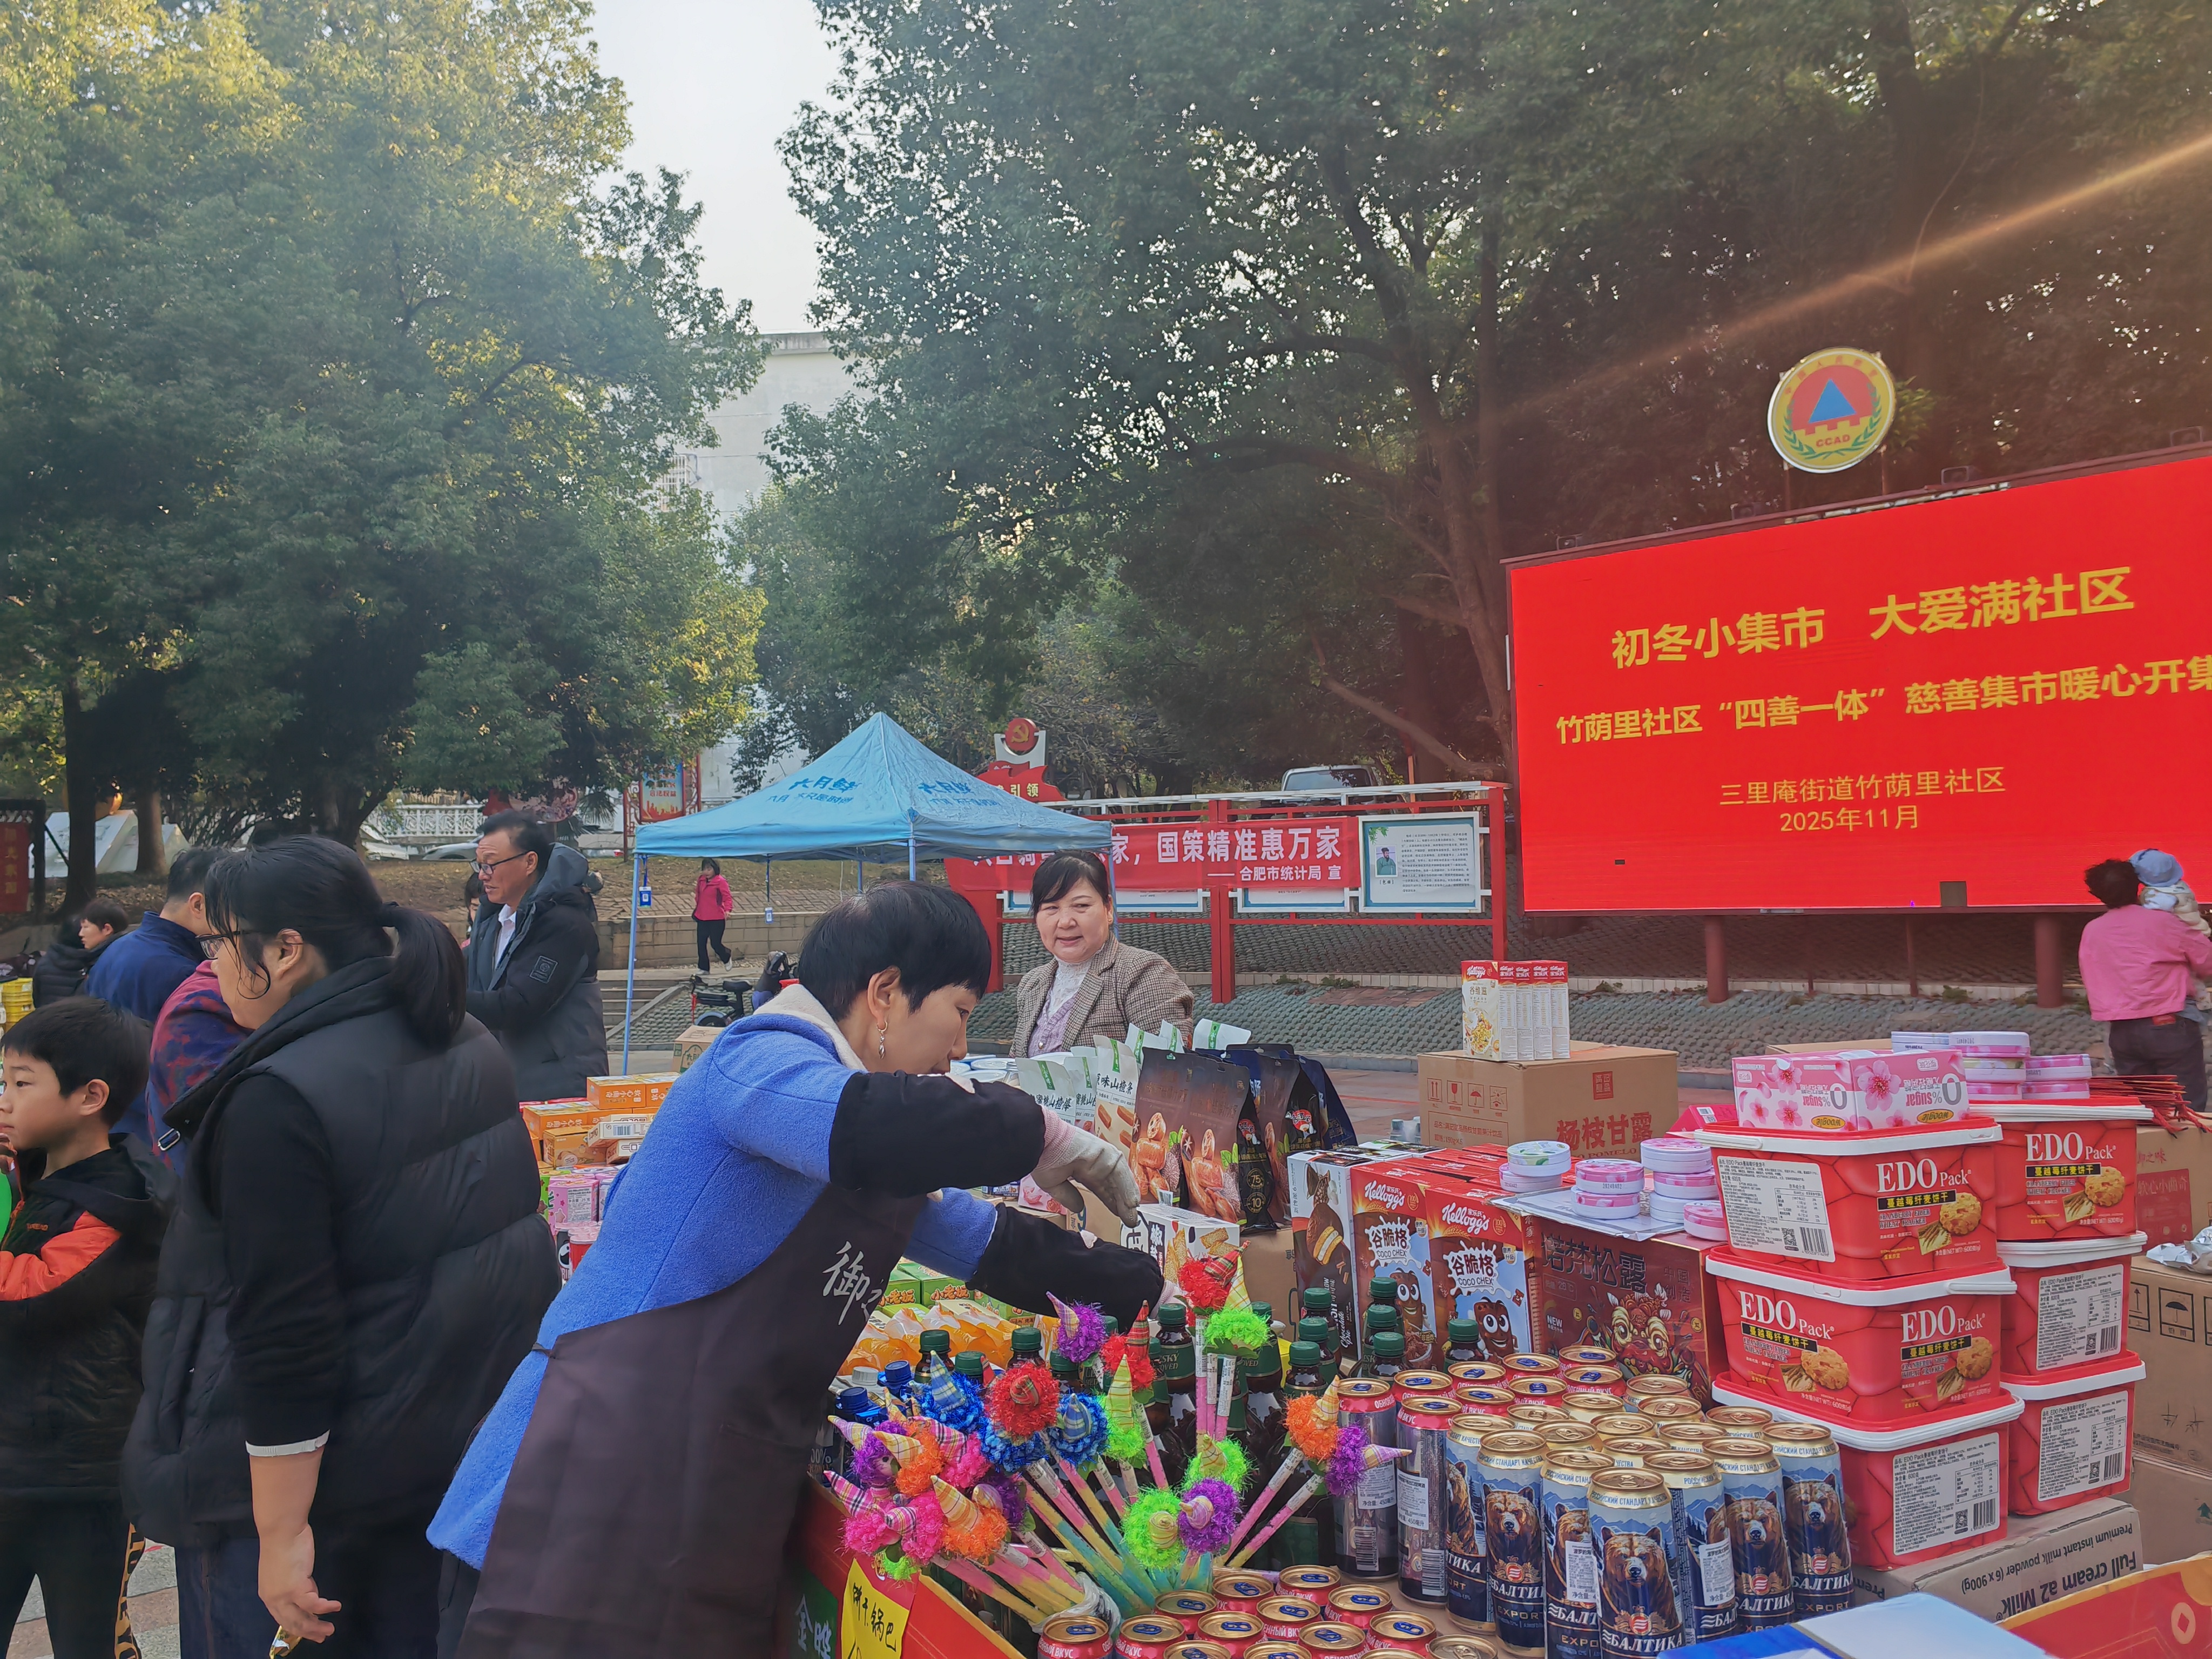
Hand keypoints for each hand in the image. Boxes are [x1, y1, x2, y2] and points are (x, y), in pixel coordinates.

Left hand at [258, 1523, 340, 1643]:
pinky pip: (313, 1604)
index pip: (283, 1619)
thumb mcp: (288, 1570)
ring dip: (317, 1626)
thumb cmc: (284, 1545)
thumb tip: (311, 1594)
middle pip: (292, 1623)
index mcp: (268, 1596)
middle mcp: (273, 1600)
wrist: (281, 1530)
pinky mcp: (296, 1588)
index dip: (298, 1628)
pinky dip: (325, 1608)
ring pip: (301, 1618)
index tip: (311, 1633)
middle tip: (323, 1636)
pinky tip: (336, 1607)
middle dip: (309, 1632)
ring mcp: (283, 1595)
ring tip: (330, 1629)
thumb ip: (297, 1584)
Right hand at [1033, 1110, 1141, 1226]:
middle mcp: (1095, 1163)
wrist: (1040, 1142)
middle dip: (1122, 1203)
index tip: (1119, 1216)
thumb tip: (1079, 1208)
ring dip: (1127, 1198)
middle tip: (1130, 1220)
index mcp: (1083, 1170)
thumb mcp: (1055, 1185)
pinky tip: (1131, 1202)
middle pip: (1114, 1186)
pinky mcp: (1105, 1152)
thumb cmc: (1042, 1159)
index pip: (1102, 1189)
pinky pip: (1119, 1172)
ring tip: (1132, 1216)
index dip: (1111, 1202)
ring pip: (1119, 1180)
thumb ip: (1068, 1197)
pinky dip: (1127, 1187)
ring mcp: (1101, 1157)